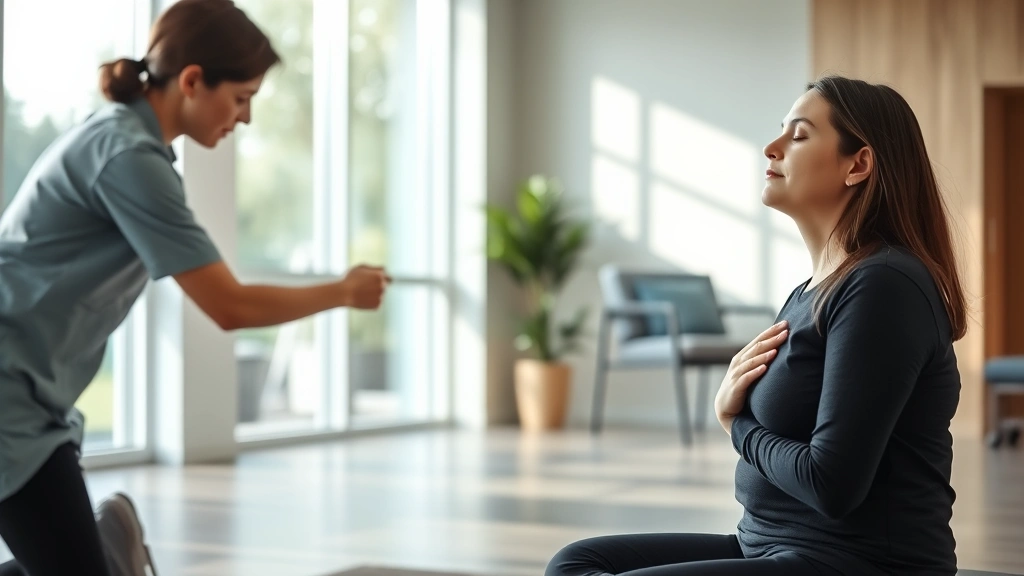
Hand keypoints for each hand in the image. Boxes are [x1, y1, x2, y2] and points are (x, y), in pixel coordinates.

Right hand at [339, 265, 390, 309]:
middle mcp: (383, 286)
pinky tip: (362, 299)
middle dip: (376, 286)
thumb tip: (384, 269)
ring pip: (379, 295)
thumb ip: (374, 268)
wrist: (343, 294)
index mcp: (380, 275)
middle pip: (384, 286)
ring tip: (361, 293)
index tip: (376, 281)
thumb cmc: (350, 279)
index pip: (389, 277)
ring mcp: (381, 296)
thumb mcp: (360, 268)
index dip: (383, 279)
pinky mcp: (377, 305)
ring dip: (373, 294)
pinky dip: (370, 302)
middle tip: (364, 287)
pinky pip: (376, 303)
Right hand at [715, 320, 788, 434]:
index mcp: (743, 356)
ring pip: (751, 361)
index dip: (771, 331)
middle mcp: (739, 362)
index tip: (785, 324)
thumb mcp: (750, 370)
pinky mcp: (736, 387)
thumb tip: (780, 348)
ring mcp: (736, 374)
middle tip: (786, 332)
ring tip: (776, 350)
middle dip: (771, 339)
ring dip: (764, 355)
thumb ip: (760, 359)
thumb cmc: (742, 386)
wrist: (726, 407)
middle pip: (756, 347)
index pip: (758, 340)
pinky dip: (755, 372)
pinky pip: (746, 378)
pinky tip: (764, 368)